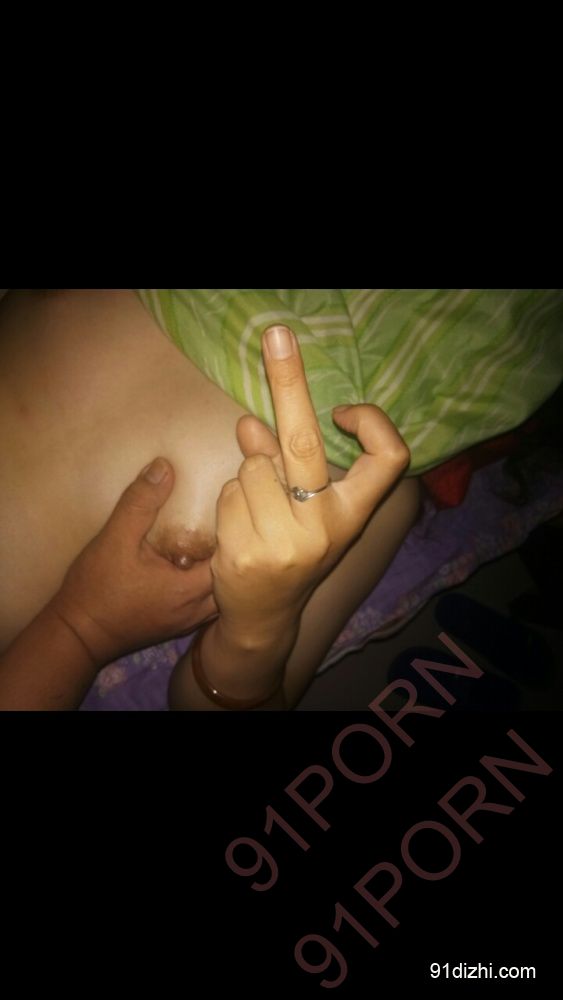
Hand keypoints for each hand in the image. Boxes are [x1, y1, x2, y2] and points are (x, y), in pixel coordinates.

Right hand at [52, 458, 217, 666]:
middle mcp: (197, 609)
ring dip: (222, 568)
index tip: (230, 506)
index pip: (234, 556)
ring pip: (223, 593)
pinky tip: (195, 564)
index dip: (236, 530)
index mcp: (189, 588)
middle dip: (234, 548)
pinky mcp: (178, 626)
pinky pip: (207, 603)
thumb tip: (164, 466)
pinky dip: (209, 584)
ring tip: (214, 540)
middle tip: (227, 520)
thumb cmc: (96, 589)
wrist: (77, 635)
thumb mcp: (114, 539)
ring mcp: (189, 621)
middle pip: (235, 575)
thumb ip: (140, 503)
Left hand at [211, 325, 409, 642]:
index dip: (374, 425)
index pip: (389, 460)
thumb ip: (283, 463)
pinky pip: (229, 491)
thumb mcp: (303, 509)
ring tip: (257, 513)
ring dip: (248, 477)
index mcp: (352, 514)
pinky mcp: (246, 551)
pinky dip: (229, 500)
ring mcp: (286, 542)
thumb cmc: (290, 551)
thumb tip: (252, 423)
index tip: (343, 410)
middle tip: (276, 336)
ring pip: (253, 465)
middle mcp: (327, 527)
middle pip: (304, 442)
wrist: (263, 618)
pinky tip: (240, 529)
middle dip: (289, 383)